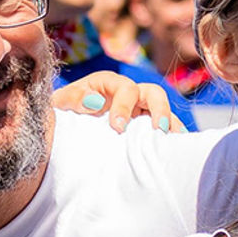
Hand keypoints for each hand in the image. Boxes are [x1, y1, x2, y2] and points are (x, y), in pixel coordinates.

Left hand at [52, 71, 182, 131]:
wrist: (62, 126)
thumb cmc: (63, 110)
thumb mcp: (62, 102)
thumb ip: (74, 99)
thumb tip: (96, 103)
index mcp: (109, 83)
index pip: (126, 88)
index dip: (124, 106)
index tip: (118, 127)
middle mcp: (129, 94)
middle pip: (154, 94)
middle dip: (159, 110)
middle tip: (158, 131)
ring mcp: (139, 110)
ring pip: (163, 112)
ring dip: (171, 125)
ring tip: (175, 143)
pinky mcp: (143, 127)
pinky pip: (163, 129)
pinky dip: (171, 139)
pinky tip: (173, 153)